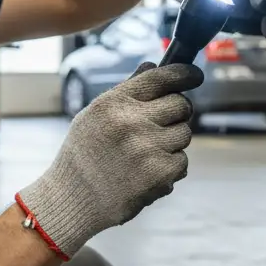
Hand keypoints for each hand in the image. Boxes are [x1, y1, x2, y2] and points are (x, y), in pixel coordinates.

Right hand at [17, 62, 203, 257]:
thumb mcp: (94, 115)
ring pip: (185, 134)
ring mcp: (148, 148)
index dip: (184, 74)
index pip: (161, 77)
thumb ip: (126, 90)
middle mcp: (132, 122)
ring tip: (145, 154)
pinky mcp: (160, 174)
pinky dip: (170, 168)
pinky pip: (182, 162)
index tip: (195, 76)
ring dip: (172, 143)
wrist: (71, 200)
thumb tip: (153, 64)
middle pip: (181, 105)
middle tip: (160, 126)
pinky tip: (146, 173)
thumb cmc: (82, 155)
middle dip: (177, 113)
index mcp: (114, 103)